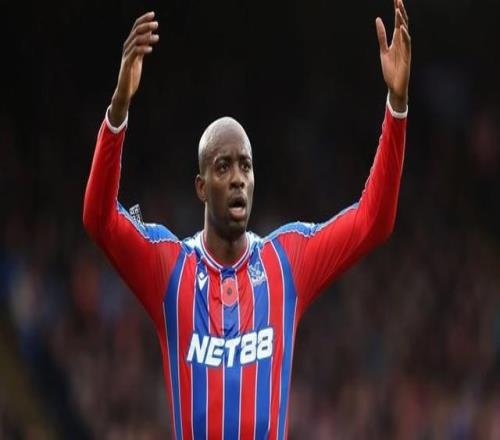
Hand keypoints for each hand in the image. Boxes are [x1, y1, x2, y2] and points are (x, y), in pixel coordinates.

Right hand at [109, 12, 159, 126]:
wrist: (125, 91)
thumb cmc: (132, 75)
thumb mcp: (139, 59)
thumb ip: (143, 47)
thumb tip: (150, 35)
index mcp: (130, 46)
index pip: (136, 29)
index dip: (143, 20)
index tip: (153, 14)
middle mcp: (126, 49)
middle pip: (135, 33)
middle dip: (146, 26)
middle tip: (156, 24)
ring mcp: (126, 57)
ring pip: (135, 42)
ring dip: (146, 38)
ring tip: (157, 37)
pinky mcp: (127, 65)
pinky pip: (134, 54)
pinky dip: (142, 50)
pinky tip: (150, 49)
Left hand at [376, 0, 410, 111]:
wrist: (395, 85)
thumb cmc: (390, 69)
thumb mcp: (383, 50)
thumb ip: (382, 36)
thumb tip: (378, 19)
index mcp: (396, 40)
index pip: (398, 22)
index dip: (397, 10)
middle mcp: (402, 42)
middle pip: (403, 23)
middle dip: (400, 11)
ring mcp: (406, 48)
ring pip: (405, 31)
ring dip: (402, 21)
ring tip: (398, 10)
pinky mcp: (407, 56)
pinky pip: (407, 44)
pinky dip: (405, 36)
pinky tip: (402, 29)